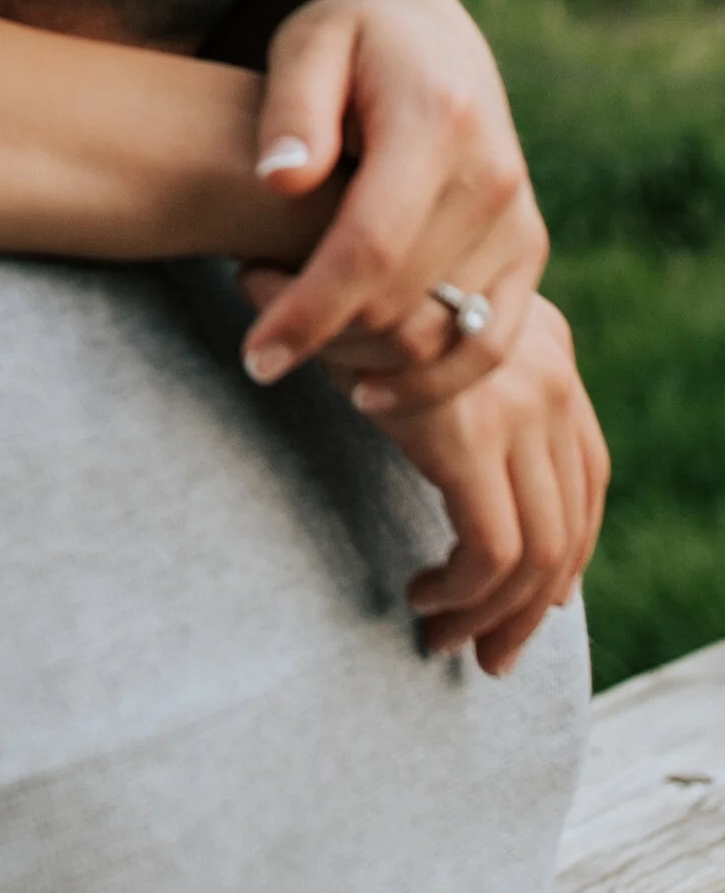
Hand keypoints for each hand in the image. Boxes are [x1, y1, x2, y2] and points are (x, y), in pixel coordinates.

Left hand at [238, 0, 544, 399]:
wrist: (424, 34)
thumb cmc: (343, 37)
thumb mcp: (305, 45)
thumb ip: (292, 109)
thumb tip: (281, 180)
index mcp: (438, 122)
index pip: (370, 246)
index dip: (310, 311)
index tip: (254, 356)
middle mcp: (494, 177)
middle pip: (405, 303)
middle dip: (324, 338)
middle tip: (254, 336)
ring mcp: (520, 220)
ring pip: (446, 338)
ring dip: (367, 363)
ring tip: (298, 345)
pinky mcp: (527, 251)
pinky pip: (491, 345)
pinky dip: (432, 382)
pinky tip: (365, 390)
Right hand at [241, 279, 606, 670]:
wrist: (305, 238)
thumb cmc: (340, 283)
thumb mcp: (412, 333)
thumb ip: (452, 391)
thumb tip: (475, 499)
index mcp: (547, 345)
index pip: (586, 469)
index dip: (567, 544)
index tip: (532, 599)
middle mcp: (550, 373)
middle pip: (574, 518)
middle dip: (535, 603)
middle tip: (492, 654)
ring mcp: (518, 404)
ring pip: (542, 551)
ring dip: (497, 614)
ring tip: (447, 638)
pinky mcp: (468, 437)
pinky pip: (493, 550)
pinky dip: (466, 595)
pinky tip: (422, 600)